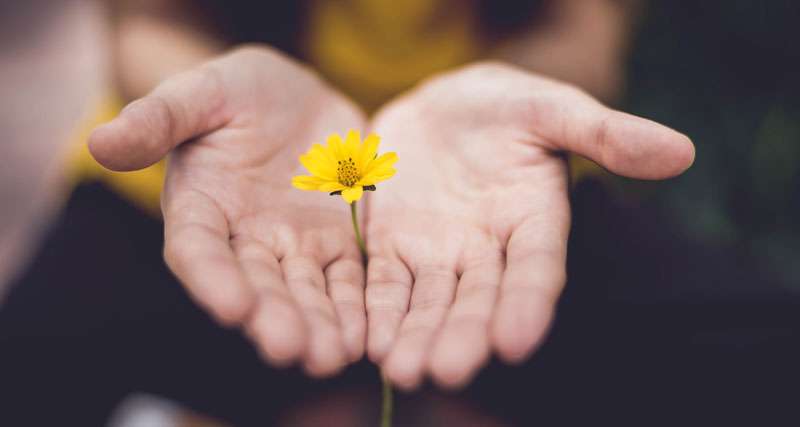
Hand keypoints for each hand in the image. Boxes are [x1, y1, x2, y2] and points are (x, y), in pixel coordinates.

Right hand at [89, 46, 367, 375]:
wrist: (294, 97)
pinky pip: (348, 279)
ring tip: (332, 356)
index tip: (232, 307)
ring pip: (305, 292)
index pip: (199, 250)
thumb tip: (100, 141)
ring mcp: (294, 245)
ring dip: (318, 325)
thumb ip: (159, 118)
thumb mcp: (200, 93)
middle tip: (292, 349)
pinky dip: (356, 307)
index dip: (213, 278)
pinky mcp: (337, 242)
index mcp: (201, 208)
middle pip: (257, 285)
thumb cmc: (235, 92)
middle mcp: (244, 239)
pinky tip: (366, 335)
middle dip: (273, 318)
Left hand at [364, 62, 693, 388]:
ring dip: (416, 336)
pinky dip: (377, 312)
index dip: (528, 303)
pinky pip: (383, 284)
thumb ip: (605, 133)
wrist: (441, 106)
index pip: (536, 269)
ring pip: (428, 303)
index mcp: (534, 220)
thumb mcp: (551, 108)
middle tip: (448, 371)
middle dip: (463, 335)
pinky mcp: (392, 247)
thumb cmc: (505, 106)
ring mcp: (438, 253)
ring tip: (402, 370)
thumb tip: (681, 152)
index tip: (516, 342)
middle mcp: (488, 250)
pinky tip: (367, 342)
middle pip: (478, 299)